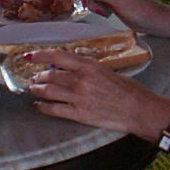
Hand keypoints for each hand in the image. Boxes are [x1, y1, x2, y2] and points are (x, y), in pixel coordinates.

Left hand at [24, 46, 167, 134]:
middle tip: (34, 77)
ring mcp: (78, 98)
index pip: (57, 56)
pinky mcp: (79, 114)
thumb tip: (71, 67)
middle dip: (38, 76)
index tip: (30, 56)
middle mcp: (80, 80)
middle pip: (50, 75)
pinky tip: (38, 105)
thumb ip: (88, 68)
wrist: (138, 109)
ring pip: (48, 91)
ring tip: (33, 89)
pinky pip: (54, 110)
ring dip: (37, 89)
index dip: (40, 55)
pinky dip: (42, 107)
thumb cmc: (128, 89)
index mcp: (89, 66)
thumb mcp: (107, 70)